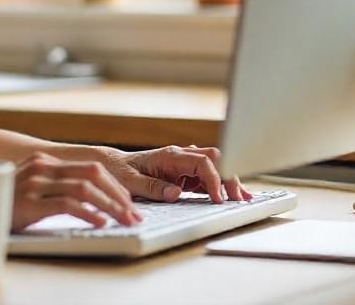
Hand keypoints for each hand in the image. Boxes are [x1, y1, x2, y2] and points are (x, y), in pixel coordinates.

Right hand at [10, 152, 142, 230]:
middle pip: (93, 174)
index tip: (129, 203)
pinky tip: (100, 223)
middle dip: (119, 194)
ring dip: (110, 205)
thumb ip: (54, 186)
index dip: (115, 186)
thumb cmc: (4, 204)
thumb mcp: (31, 188)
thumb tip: (89, 199)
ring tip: (124, 220)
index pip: (91, 168)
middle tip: (135, 213)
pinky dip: (89, 214)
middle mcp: (42, 167)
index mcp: (45, 161)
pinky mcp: (30, 202)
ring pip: (86, 189)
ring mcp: (35, 183)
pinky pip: (68, 204)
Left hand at [103, 145, 251, 203]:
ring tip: (243, 198)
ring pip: (214, 166)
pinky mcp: (184, 173)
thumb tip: (176, 193)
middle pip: (215, 159)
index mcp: (169, 155)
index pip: (202, 162)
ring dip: (228, 180)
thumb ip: (152, 187)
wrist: (112, 166)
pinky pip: (207, 176)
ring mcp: (183, 164)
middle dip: (229, 177)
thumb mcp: (130, 182)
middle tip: (238, 199)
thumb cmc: (119, 171)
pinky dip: (220, 185)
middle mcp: (180, 156)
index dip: (213, 179)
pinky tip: (231, 196)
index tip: (218, 198)